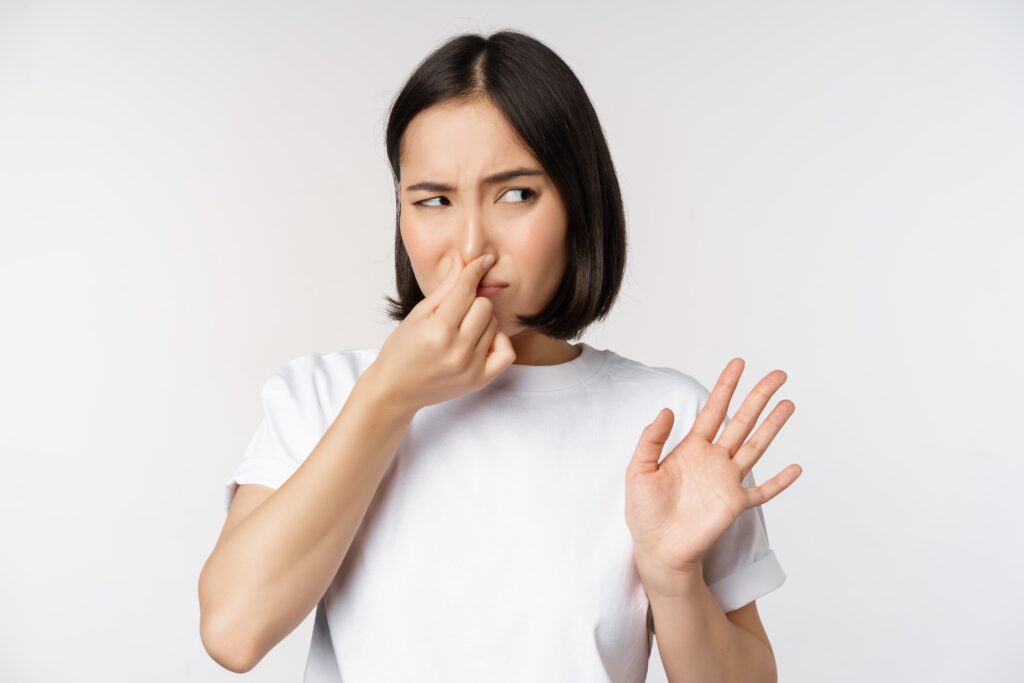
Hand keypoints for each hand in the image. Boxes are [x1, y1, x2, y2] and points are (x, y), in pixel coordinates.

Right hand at [364, 252, 515, 412]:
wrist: (396, 389)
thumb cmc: (402, 350)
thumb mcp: (418, 314)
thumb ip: (445, 287)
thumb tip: (462, 259)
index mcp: (438, 330)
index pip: (466, 290)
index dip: (474, 271)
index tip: (484, 260)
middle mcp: (457, 350)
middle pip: (484, 306)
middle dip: (472, 303)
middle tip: (455, 313)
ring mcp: (471, 367)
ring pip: (495, 325)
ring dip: (481, 323)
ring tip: (460, 331)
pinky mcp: (479, 380)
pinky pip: (507, 352)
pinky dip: (498, 342)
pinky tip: (481, 342)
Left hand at [625, 358, 800, 592]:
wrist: (656, 547)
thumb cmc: (643, 511)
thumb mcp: (638, 470)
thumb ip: (651, 440)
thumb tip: (666, 411)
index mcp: (691, 448)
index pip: (713, 409)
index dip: (726, 386)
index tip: (739, 363)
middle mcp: (713, 459)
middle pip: (742, 421)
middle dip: (759, 397)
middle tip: (778, 374)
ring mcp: (726, 481)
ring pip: (755, 446)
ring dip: (773, 426)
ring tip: (789, 404)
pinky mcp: (734, 505)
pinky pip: (762, 491)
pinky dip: (780, 481)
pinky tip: (796, 468)